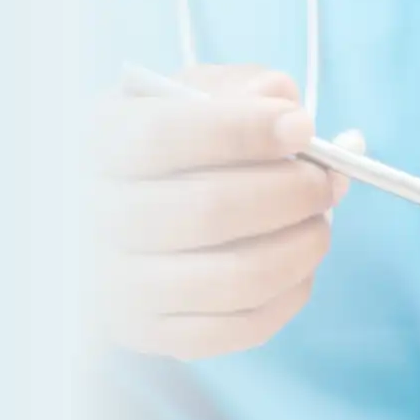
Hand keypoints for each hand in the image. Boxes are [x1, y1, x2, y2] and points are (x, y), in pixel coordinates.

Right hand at [95, 65, 360, 359]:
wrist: (115, 216)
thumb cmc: (165, 147)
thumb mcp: (184, 97)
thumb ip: (234, 87)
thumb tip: (281, 103)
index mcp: (97, 143)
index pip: (164, 137)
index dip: (243, 131)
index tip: (302, 126)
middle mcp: (92, 216)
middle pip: (208, 210)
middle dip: (291, 192)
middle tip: (327, 179)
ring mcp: (114, 284)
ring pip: (234, 277)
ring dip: (300, 247)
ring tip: (318, 222)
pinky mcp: (145, 332)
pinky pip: (237, 328)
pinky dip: (288, 295)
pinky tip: (297, 265)